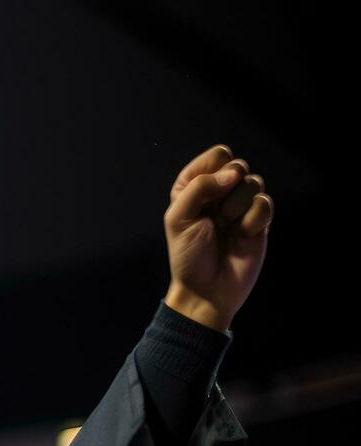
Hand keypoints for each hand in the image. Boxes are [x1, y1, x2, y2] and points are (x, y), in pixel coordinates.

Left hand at [163, 143, 273, 331]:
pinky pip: (266, 203)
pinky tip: (242, 235)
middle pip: (238, 165)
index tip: (202, 195)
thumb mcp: (179, 218)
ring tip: (226, 228)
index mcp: (196, 185)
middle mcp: (220, 191)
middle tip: (214, 216)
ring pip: (254, 182)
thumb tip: (234, 173)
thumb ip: (199, 187)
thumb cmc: (188, 255)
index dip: (214, 170)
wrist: (208, 289)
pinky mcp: (260, 220)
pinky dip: (253, 220)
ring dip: (237, 207)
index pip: (218, 155)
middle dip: (226, 190)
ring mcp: (242, 205)